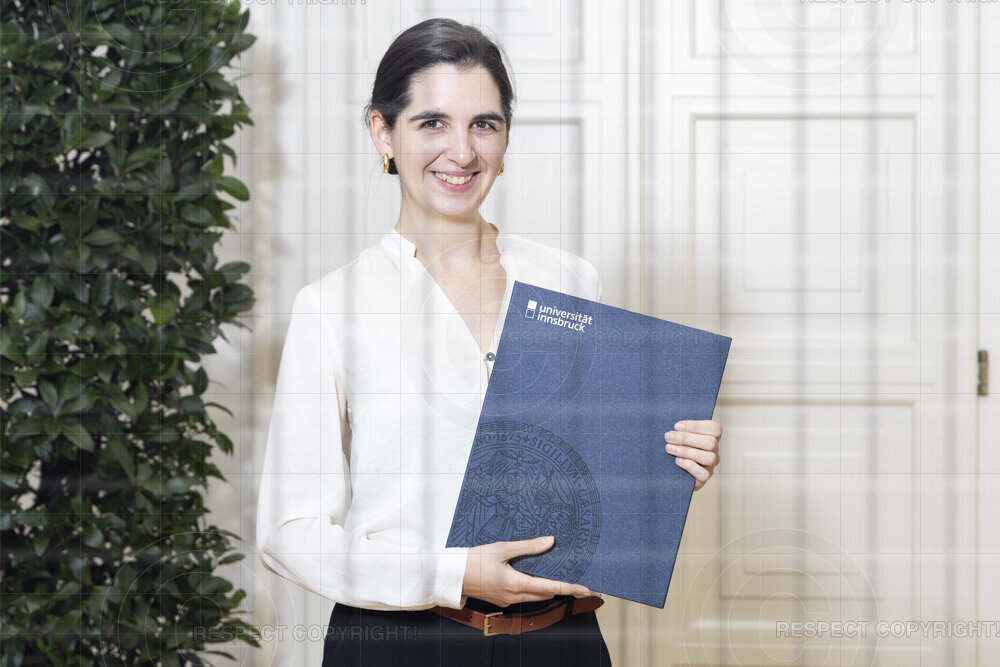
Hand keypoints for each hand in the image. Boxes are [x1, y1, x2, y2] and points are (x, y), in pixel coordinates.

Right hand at [462, 536, 591, 607]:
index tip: (585, 588)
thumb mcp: (502, 548)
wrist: (452, 574)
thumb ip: (528, 546)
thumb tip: (550, 541)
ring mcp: (507, 600)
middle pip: (545, 595)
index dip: (569, 587)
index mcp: (516, 583)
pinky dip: (533, 588)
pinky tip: (533, 577)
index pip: (550, 587)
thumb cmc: (474, 559)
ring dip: (546, 588)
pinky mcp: (501, 599)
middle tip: (574, 578)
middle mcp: (513, 596)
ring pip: (535, 597)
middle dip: (560, 588)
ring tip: (556, 575)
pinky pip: (523, 596)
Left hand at [665, 419, 721, 490]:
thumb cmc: (675, 447)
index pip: (714, 428)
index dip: (696, 426)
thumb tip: (673, 426)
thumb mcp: (678, 435)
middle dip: (686, 438)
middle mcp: (714, 451)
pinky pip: (703, 474)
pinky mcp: (704, 477)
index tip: (676, 426)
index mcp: (712, 437)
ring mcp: (711, 465)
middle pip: (710, 442)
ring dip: (686, 451)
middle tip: (668, 437)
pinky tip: (677, 461)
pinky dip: (689, 465)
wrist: (670, 471)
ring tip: (669, 448)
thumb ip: (679, 429)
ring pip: (709, 458)